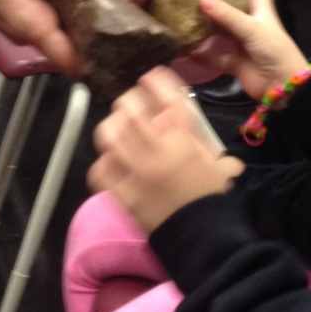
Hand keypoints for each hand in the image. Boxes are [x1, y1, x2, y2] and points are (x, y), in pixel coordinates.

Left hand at [89, 68, 235, 232]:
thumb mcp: (210, 155)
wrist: (202, 235)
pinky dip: (103, 162)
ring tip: (117, 129)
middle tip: (131, 104)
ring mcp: (136, 174)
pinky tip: (112, 162)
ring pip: (109, 137)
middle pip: (130, 111)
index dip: (157, 82)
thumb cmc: (210, 192)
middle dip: (129, 101)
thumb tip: (173, 113)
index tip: (151, 77)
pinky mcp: (122, 195)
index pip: (167, 98)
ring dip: (112, 127)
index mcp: (183, 140)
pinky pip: (100, 171)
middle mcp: (157, 152)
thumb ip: (191, 132)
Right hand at [192, 0, 308, 99]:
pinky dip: (201, 53)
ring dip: (205, 22)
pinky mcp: (234, 62)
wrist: (284, 89)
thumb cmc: (275, 51)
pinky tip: (185, 47)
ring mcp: (241, 42)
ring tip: (183, 9)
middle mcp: (250, 22)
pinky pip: (214, 55)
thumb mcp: (253, 29)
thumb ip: (228, 15)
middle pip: (233, 1)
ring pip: (220, 28)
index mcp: (261, 8)